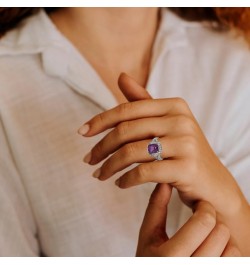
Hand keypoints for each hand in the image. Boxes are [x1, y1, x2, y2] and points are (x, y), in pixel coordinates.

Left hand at [78, 73, 243, 216]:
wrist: (213, 184)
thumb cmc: (184, 152)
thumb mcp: (167, 123)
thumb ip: (144, 102)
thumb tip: (120, 76)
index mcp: (175, 105)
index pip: (127, 110)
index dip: (100, 121)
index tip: (81, 133)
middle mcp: (181, 120)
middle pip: (126, 130)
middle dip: (101, 147)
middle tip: (88, 160)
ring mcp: (186, 144)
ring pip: (131, 152)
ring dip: (109, 166)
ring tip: (99, 175)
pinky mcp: (186, 168)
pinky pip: (144, 173)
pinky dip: (126, 180)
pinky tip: (120, 184)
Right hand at [137, 183, 239, 256]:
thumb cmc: (150, 258)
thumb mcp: (148, 235)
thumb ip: (155, 208)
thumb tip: (164, 182)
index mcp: (169, 256)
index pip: (203, 222)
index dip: (205, 207)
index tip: (201, 205)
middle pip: (220, 233)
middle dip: (213, 220)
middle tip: (204, 218)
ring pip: (232, 249)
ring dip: (221, 237)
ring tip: (207, 234)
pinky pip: (234, 260)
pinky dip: (227, 251)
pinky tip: (213, 248)